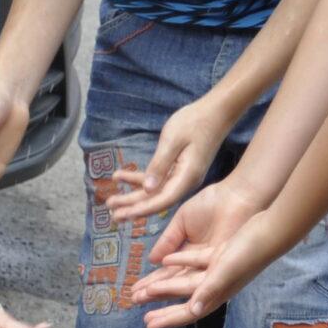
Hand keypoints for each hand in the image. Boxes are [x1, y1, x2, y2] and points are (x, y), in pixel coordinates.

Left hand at [108, 94, 233, 222]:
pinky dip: (140, 179)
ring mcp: (183, 175)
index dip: (142, 209)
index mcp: (187, 177)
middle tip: (111, 214)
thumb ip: (159, 165)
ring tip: (111, 200)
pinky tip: (121, 177)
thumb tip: (147, 189)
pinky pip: (158, 178)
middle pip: (157, 199)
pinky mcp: (180, 168)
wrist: (216, 112)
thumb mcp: (172, 141)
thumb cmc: (195, 122)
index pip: (162, 200)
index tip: (123, 214)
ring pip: (155, 190)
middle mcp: (186, 181)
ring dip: (133, 195)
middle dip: (133, 207)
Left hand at [131, 197, 281, 327]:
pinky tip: (165, 260)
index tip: (147, 324)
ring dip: (165, 283)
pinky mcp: (221, 254)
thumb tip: (193, 311)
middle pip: (183, 298)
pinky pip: (195, 261)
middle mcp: (217, 285)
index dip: (167, 319)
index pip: (188, 311)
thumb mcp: (225, 270)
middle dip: (161, 304)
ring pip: (186, 280)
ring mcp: (219, 270)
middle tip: (138, 307)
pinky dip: (180, 262)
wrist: (271, 230)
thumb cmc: (250, 251)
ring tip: (144, 286)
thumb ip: (209, 290)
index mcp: (218, 292)